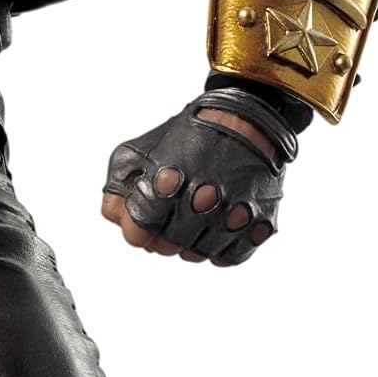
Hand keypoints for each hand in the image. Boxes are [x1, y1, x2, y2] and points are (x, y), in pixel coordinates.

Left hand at [102, 94, 291, 267]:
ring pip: (198, 254)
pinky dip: (220, 247)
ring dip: (192, 240)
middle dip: (163, 234)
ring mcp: (234, 214)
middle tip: (172, 214)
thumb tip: (119, 222)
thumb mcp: (137, 152)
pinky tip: (217, 226)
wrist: (246, 120)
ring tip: (196, 216)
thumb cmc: (187, 136)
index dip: (138, 229)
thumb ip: (117, 192)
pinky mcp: (260, 222)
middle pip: (167, 247)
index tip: (147, 216)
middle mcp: (202, 200)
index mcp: (168, 181)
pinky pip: (230, 256)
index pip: (138, 234)